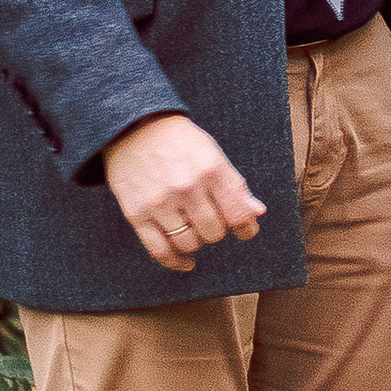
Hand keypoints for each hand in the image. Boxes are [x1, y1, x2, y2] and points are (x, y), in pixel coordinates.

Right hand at [103, 112, 264, 274]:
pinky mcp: (136, 214)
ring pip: (188, 244)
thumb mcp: (212, 154)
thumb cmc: (180, 141)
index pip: (237, 214)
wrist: (133, 128)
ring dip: (195, 242)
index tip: (245, 230)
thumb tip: (256, 213)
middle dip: (216, 230)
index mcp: (210, 170)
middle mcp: (186, 187)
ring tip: (193, 229)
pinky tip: (185, 262)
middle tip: (210, 220)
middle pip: (213, 232)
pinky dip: (175, 262)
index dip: (245, 227)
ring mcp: (159, 202)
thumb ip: (235, 185)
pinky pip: (159, 250)